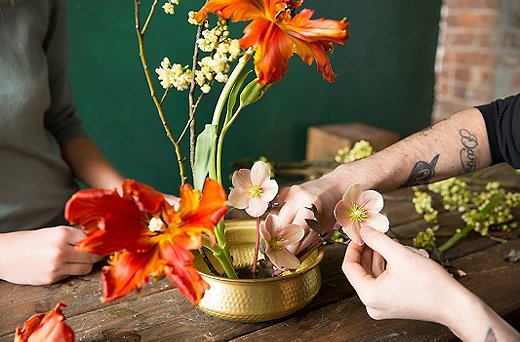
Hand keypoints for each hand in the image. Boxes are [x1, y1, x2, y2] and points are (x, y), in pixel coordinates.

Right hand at [0, 226, 102, 284]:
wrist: (4, 255)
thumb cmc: (27, 241)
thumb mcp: (51, 232)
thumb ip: (72, 236)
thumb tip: (95, 238)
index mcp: (62, 233)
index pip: (92, 239)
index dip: (99, 241)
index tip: (104, 242)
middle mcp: (61, 250)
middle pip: (93, 255)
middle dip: (97, 254)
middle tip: (99, 253)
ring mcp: (56, 266)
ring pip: (85, 268)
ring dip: (87, 264)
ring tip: (81, 260)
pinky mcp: (52, 278)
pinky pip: (71, 275)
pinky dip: (71, 271)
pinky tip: (64, 266)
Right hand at [273, 174, 345, 254]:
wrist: (335, 185)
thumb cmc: (334, 207)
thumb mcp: (326, 226)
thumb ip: (308, 241)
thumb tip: (293, 258)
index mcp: (312, 205)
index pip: (295, 232)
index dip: (289, 250)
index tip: (285, 262)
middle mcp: (298, 197)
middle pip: (280, 225)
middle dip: (278, 243)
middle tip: (278, 256)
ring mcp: (290, 192)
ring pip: (274, 218)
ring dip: (275, 233)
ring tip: (277, 246)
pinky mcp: (285, 192)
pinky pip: (276, 210)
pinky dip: (276, 222)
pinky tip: (279, 230)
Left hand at [343, 226, 519, 339]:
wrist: (454, 305)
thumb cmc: (430, 284)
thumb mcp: (400, 255)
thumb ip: (377, 240)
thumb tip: (362, 229)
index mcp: (369, 295)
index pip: (349, 267)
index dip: (353, 247)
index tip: (359, 233)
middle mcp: (372, 304)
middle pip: (361, 270)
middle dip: (368, 250)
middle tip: (374, 232)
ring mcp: (382, 306)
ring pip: (372, 274)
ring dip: (378, 256)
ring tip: (388, 240)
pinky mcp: (392, 304)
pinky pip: (382, 281)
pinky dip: (386, 266)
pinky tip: (395, 252)